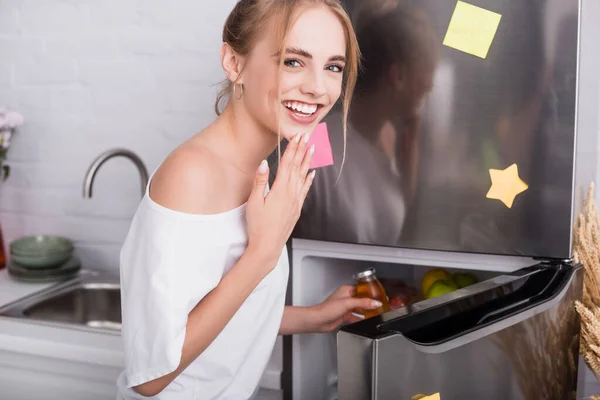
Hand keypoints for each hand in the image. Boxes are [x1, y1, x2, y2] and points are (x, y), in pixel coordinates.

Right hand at [246, 132, 314, 271]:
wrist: (268, 245)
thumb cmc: (258, 225)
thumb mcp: (254, 202)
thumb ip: (260, 181)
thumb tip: (264, 163)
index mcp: (281, 189)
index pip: (288, 164)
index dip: (293, 148)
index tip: (297, 136)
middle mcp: (292, 193)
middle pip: (297, 167)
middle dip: (302, 150)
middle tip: (307, 136)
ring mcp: (296, 201)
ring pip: (303, 177)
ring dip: (307, 162)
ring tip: (312, 149)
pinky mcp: (296, 208)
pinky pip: (305, 190)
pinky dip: (309, 180)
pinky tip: (312, 173)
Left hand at [309, 285, 382, 332]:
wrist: (318, 320)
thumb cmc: (326, 309)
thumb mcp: (347, 303)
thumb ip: (363, 303)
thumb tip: (375, 303)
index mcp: (346, 290)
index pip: (362, 289)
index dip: (371, 292)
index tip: (380, 295)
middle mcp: (346, 297)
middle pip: (362, 298)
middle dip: (370, 302)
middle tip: (380, 304)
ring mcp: (345, 307)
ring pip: (360, 308)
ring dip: (367, 310)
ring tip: (376, 312)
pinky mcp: (345, 316)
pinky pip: (356, 316)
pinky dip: (362, 318)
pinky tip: (367, 320)